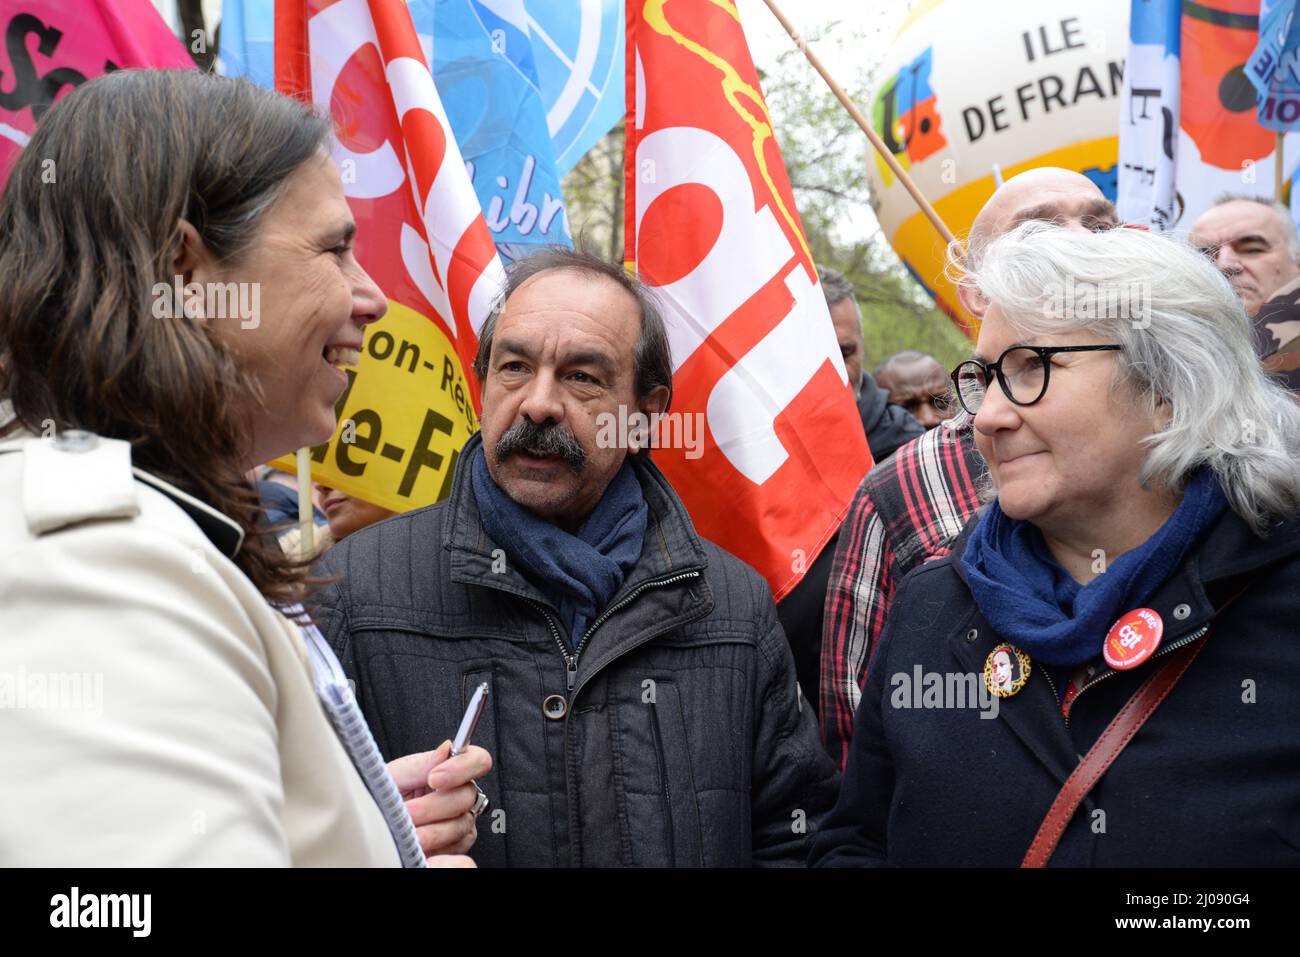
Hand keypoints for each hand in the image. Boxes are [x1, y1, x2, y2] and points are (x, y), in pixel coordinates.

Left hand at [387, 741, 491, 858]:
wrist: (372, 828)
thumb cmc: (384, 799)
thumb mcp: (394, 777)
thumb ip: (422, 764)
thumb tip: (447, 748)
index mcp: (449, 771)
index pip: (477, 760)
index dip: (462, 768)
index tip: (433, 778)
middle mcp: (460, 795)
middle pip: (467, 796)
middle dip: (432, 805)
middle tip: (408, 810)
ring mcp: (461, 821)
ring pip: (460, 825)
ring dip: (430, 830)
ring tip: (407, 831)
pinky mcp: (456, 845)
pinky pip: (455, 847)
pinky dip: (434, 847)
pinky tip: (417, 844)